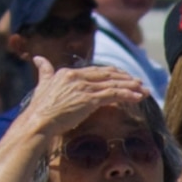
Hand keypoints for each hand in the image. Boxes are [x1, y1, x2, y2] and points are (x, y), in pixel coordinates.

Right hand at [13, 58, 147, 140]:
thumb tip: (38, 59)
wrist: (37, 122)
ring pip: (114, 84)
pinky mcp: (89, 99)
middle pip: (108, 75)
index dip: (112, 74)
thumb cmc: (39, 109)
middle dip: (125, 78)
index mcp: (68, 73)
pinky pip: (114, 95)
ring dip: (131, 87)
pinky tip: (138, 97)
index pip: (95, 71)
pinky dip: (128, 95)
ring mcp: (84, 87)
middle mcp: (77, 77)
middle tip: (139, 82)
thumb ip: (44, 71)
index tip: (123, 77)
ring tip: (144, 90)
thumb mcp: (42, 85)